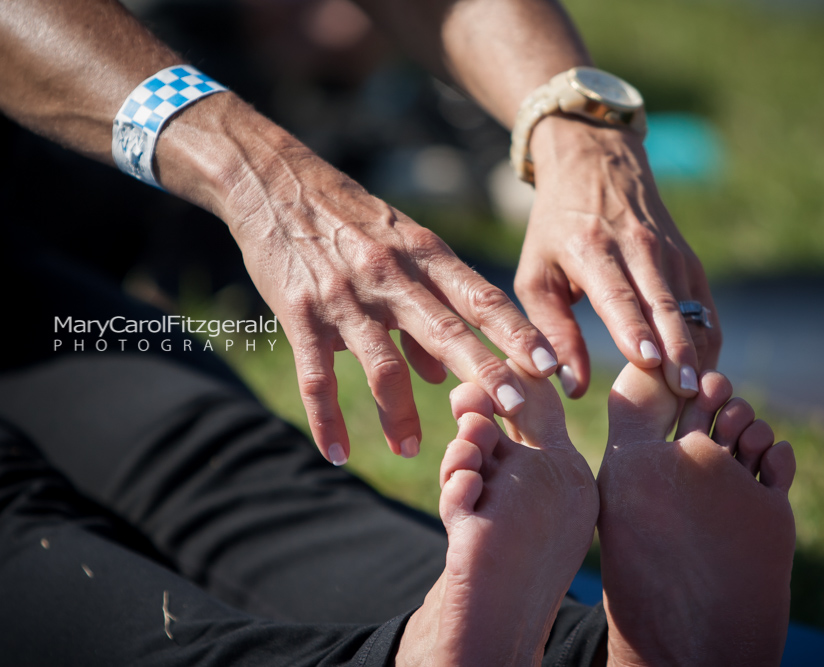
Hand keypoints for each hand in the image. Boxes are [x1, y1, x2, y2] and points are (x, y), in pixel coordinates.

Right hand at [205, 113, 558, 464]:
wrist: (274, 182)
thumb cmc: (349, 220)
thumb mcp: (401, 248)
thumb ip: (428, 308)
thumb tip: (444, 375)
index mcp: (424, 255)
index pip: (481, 298)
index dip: (517, 333)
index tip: (549, 366)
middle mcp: (391, 276)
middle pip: (447, 331)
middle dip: (486, 373)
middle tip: (516, 411)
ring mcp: (345, 297)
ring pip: (383, 367)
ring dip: (401, 414)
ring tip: (413, 450)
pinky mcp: (301, 316)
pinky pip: (318, 378)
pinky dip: (327, 420)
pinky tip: (337, 452)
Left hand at [515, 114, 720, 398]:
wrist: (596, 162)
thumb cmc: (556, 229)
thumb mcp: (536, 273)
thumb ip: (552, 329)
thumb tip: (571, 386)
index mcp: (593, 249)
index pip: (618, 294)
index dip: (634, 328)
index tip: (649, 362)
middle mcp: (638, 248)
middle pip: (664, 305)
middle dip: (677, 350)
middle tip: (685, 392)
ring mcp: (670, 253)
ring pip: (691, 310)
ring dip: (696, 352)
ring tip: (698, 394)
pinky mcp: (689, 260)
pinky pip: (703, 307)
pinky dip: (705, 341)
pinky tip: (703, 373)